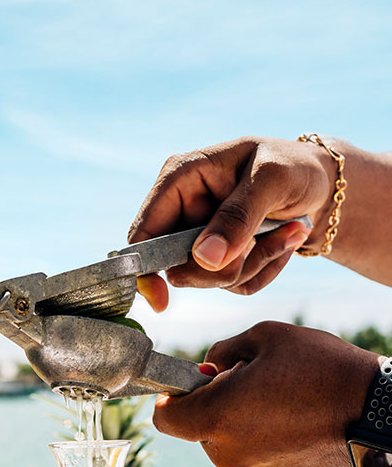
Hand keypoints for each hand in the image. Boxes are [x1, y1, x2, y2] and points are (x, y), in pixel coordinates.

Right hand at [129, 137, 336, 311]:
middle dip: (221, 267)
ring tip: (288, 233)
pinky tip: (283, 241)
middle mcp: (182, 210)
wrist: (322, 184)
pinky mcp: (219, 257)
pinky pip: (232, 284)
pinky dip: (263, 270)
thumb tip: (205, 259)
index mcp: (180, 180)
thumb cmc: (294, 166)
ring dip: (251, 265)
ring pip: (207, 280)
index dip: (145, 268)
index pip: (143, 233)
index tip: (160, 300)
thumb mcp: (271, 180)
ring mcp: (199, 236)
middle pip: (175, 267)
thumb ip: (238, 217)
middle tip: (259, 244)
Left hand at [153, 322, 380, 466]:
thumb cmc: (321, 369)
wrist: (378, 413)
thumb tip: (206, 369)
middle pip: (195, 425)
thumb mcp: (265, 338)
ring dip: (235, 416)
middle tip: (248, 378)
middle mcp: (226, 453)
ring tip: (275, 395)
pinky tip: (288, 414)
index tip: (188, 381)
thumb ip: (221, 351)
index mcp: (216, 418)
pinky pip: (246, 450)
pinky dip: (255, 432)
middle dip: (211, 400)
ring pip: (222, 437)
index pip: (164, 418)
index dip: (169, 396)